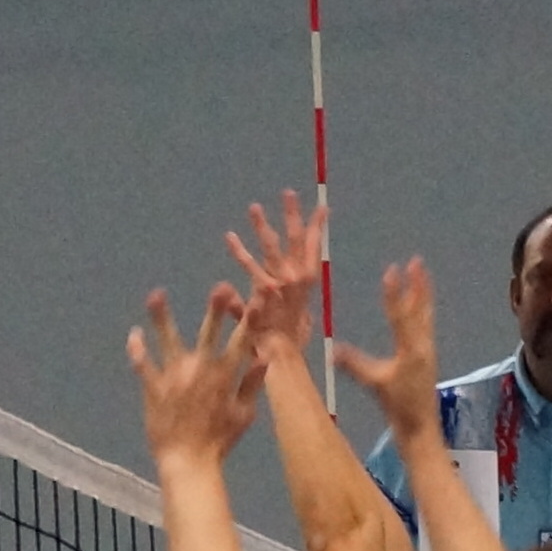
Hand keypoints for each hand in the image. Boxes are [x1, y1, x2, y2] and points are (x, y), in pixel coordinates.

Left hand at [130, 285, 264, 464]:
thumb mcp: (244, 414)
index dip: (251, 318)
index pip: (242, 341)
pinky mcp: (154, 388)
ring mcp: (175, 377)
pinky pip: (143, 364)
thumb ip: (253, 384)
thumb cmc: (219, 441)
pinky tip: (133, 332)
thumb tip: (265, 357)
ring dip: (162, 317)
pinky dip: (137, 348)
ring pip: (169, 340)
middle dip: (216, 309)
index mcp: (226, 375)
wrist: (188, 462)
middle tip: (220, 287)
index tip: (258, 297)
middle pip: (210, 333)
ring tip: (156, 294)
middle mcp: (201, 370)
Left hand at [224, 191, 325, 370]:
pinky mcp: (264, 290)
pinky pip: (250, 266)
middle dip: (293, 216)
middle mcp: (297, 278)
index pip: (314, 248)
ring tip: (254, 207)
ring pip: (272, 247)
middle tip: (289, 193)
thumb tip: (258, 297)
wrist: (283, 356)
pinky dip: (239, 251)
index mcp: (307, 282)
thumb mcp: (295, 320)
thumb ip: (278, 304)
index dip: (318, 228)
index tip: (322, 208)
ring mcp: (281, 282)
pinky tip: (230, 237)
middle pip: (296, 240)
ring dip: (263, 226)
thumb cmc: (290, 343)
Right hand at [333, 257, 441, 444]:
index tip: (391, 269)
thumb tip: (330, 349)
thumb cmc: (398, 407)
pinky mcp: (426, 355)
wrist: (420, 427)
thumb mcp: (374, 384)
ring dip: (422, 293)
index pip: (400, 315)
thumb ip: (354, 365)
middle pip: (420, 308)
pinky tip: (418, 306)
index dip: (393, 292)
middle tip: (417, 261)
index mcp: (411, 350)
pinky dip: (421, 309)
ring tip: (421, 274)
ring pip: (425, 315)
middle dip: (418, 284)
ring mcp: (427, 349)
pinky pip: (424, 324)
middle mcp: (423, 344)